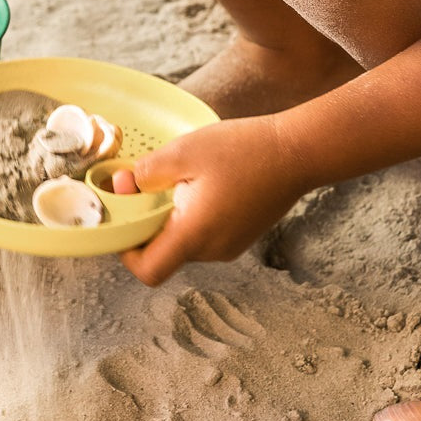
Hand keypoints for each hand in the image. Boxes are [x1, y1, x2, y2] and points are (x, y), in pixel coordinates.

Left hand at [119, 115, 308, 285]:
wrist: (297, 151)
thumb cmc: (243, 149)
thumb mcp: (183, 151)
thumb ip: (145, 173)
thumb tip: (122, 187)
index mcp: (193, 235)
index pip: (148, 271)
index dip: (126, 251)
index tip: (124, 219)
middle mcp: (211, 250)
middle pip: (163, 253)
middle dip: (148, 223)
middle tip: (147, 184)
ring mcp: (228, 246)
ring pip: (183, 242)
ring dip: (171, 217)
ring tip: (181, 179)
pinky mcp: (239, 236)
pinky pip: (203, 234)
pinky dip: (192, 215)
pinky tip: (202, 183)